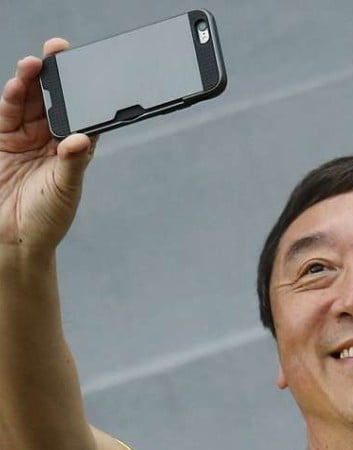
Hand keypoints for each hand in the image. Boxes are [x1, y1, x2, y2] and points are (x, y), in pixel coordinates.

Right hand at [0, 38, 93, 252]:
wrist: (13, 238)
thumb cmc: (48, 217)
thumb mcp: (65, 189)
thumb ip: (71, 163)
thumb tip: (80, 139)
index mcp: (75, 148)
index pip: (81, 113)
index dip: (84, 91)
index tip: (88, 70)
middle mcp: (52, 139)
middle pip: (54, 100)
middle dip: (55, 76)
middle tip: (58, 52)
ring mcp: (26, 138)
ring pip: (30, 102)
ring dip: (31, 82)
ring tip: (34, 64)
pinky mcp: (3, 140)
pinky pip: (8, 114)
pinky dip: (13, 99)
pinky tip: (19, 85)